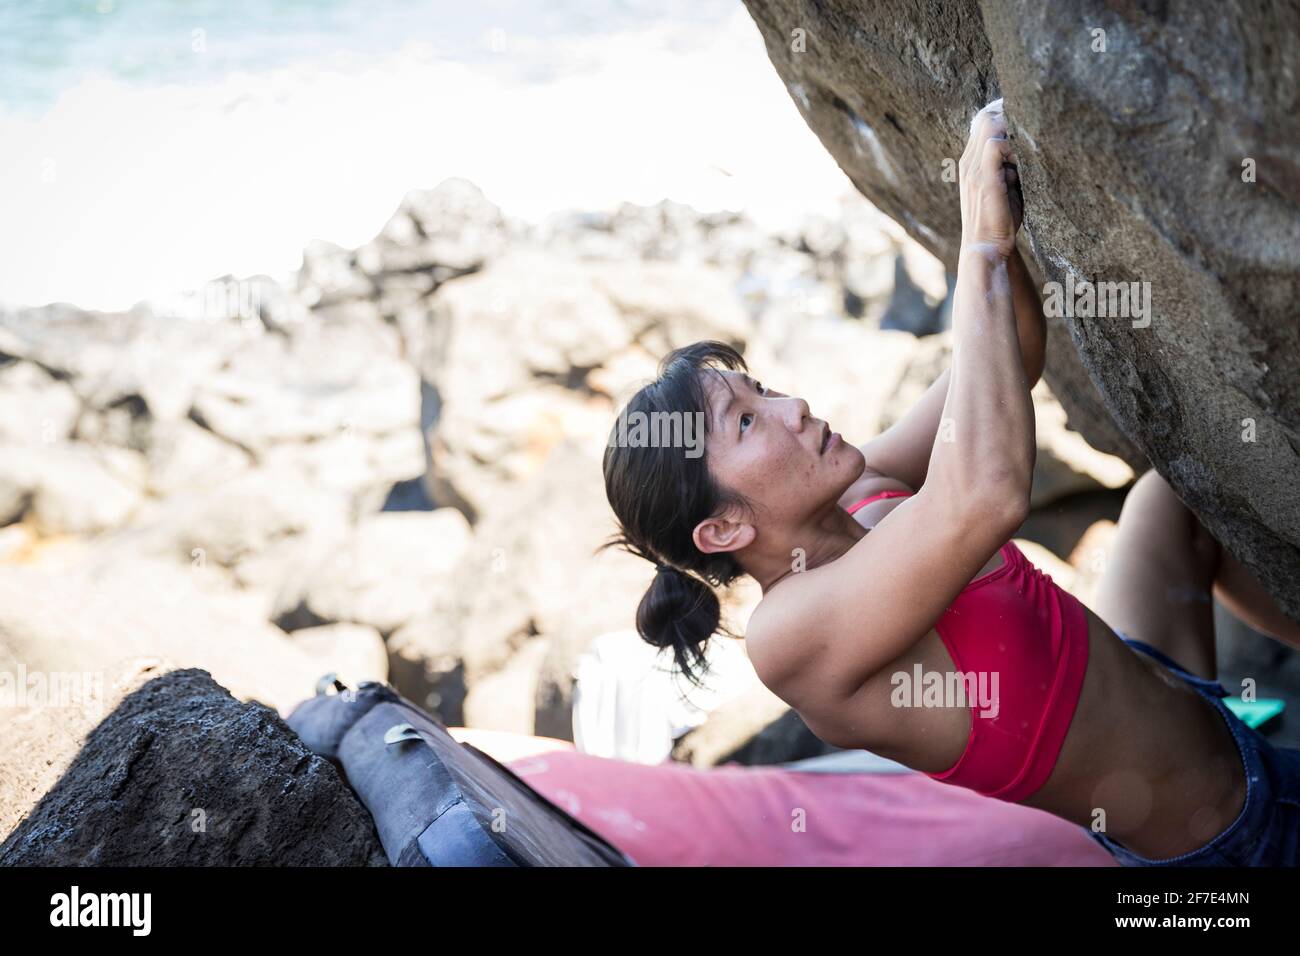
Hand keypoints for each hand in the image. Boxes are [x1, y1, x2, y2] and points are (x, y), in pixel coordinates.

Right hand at [959, 98, 1021, 258]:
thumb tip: (1027, 150)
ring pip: (991, 125)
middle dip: (1011, 119)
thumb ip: (1009, 167)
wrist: (986, 248)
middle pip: (986, 119)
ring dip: (1014, 131)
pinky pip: (998, 144)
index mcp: (970, 164)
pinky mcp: (984, 177)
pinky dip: (1015, 146)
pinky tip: (1026, 163)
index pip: (984, 124)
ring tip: (1031, 148)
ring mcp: (973, 169)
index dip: (1005, 119)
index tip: (1028, 124)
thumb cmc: (999, 221)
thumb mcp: (1004, 188)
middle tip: (1034, 131)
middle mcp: (968, 163)